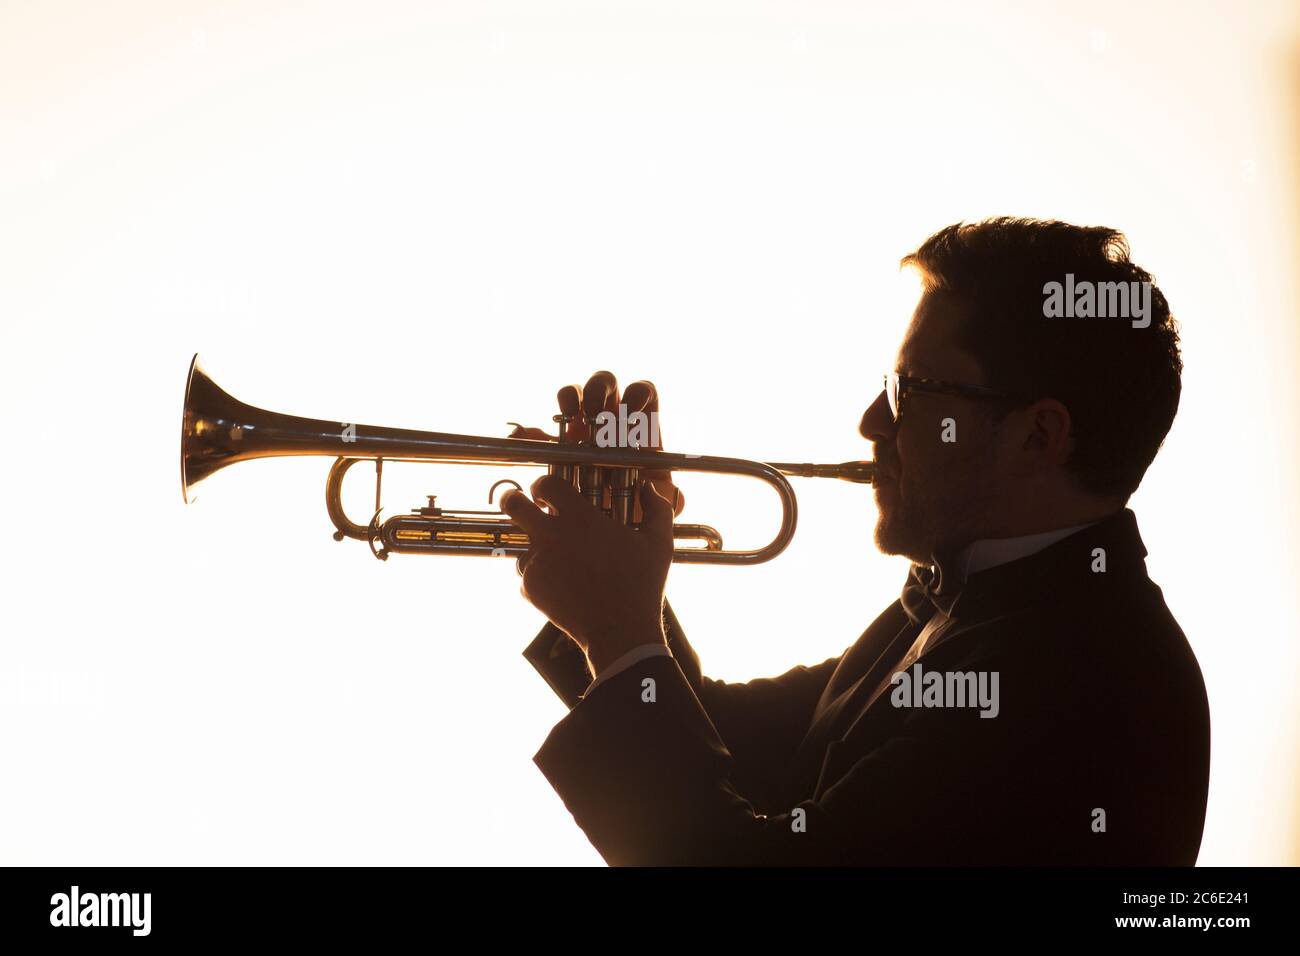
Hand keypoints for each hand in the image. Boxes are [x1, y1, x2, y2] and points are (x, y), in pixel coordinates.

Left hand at [500, 474, 675, 674]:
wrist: (620, 632)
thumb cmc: (642, 585)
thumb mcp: (659, 543)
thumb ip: (657, 507)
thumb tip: (648, 487)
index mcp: (579, 518)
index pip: (546, 483)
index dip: (543, 484)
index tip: (547, 492)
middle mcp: (551, 536)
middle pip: (513, 504)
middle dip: (513, 499)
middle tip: (523, 504)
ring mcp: (537, 563)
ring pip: (522, 543)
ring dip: (535, 545)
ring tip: (558, 559)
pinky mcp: (530, 588)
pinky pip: (527, 574)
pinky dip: (540, 576)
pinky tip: (563, 584)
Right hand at [508, 370, 685, 518]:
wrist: (607, 537)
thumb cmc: (639, 515)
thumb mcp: (657, 507)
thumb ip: (664, 499)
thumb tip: (664, 493)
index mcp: (639, 427)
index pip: (642, 394)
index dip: (639, 393)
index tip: (634, 406)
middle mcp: (609, 422)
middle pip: (605, 385)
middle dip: (601, 390)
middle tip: (596, 410)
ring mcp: (581, 430)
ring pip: (573, 396)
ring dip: (570, 396)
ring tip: (567, 412)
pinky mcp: (555, 447)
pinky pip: (538, 432)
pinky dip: (528, 430)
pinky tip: (523, 435)